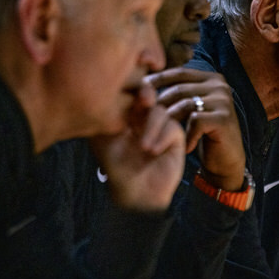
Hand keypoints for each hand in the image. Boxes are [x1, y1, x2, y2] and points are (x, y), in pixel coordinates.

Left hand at [91, 81, 185, 211]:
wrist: (135, 192)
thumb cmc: (116, 167)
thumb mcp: (103, 138)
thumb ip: (107, 113)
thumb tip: (106, 87)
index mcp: (124, 112)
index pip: (129, 90)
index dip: (130, 86)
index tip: (126, 91)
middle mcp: (142, 116)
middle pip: (148, 92)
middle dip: (146, 94)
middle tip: (144, 101)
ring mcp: (160, 125)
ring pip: (159, 111)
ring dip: (151, 127)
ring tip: (143, 147)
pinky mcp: (175, 137)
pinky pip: (172, 127)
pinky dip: (162, 137)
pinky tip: (152, 151)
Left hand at [147, 67, 244, 191]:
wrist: (226, 161)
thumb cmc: (202, 134)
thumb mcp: (189, 108)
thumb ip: (176, 93)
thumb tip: (143, 82)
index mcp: (210, 78)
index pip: (178, 73)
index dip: (157, 81)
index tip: (138, 93)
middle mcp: (219, 85)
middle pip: (179, 90)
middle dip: (158, 105)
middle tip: (140, 120)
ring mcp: (223, 101)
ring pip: (185, 105)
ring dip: (168, 122)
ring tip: (158, 136)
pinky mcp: (224, 118)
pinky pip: (195, 121)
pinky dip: (186, 135)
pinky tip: (184, 147)